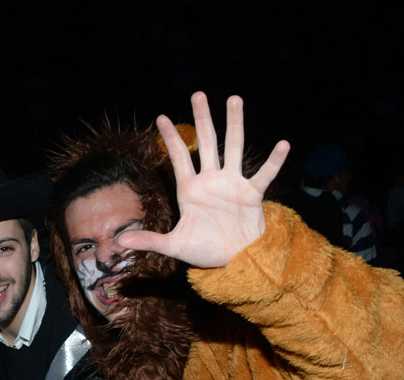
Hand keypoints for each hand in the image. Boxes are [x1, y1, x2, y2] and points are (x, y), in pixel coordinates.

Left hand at [118, 92, 289, 267]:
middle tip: (198, 94)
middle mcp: (211, 180)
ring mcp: (233, 184)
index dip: (170, 138)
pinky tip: (283, 145)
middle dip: (202, 119)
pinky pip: (265, 175)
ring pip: (234, 147)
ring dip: (235, 124)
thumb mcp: (174, 245)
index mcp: (190, 190)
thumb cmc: (204, 250)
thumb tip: (121, 242)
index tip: (159, 117)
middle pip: (206, 143)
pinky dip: (274, 161)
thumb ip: (150, 240)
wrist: (233, 260)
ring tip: (234, 99)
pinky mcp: (252, 194)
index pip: (179, 157)